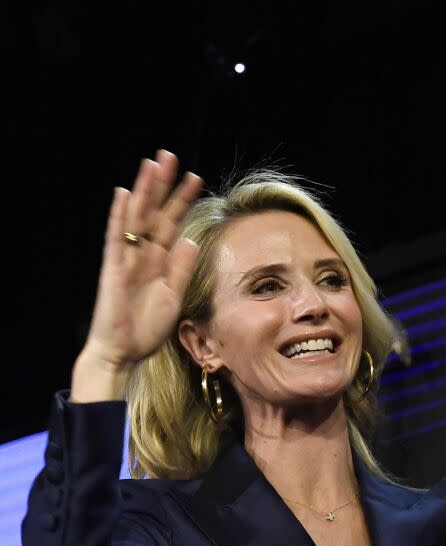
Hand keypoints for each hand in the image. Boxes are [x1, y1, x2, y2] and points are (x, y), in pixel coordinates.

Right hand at [70, 150, 202, 401]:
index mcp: (158, 261)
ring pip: (136, 217)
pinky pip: (116, 238)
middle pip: (154, 212)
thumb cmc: (147, 328)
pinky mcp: (113, 269)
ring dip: (144, 191)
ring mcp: (126, 259)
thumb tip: (189, 240)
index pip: (171, 222)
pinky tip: (125, 194)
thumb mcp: (174, 296)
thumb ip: (181, 269)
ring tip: (152, 164)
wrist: (123, 353)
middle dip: (162, 185)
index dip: (182, 200)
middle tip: (170, 155)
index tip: (196, 177)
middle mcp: (142, 254)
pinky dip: (120, 216)